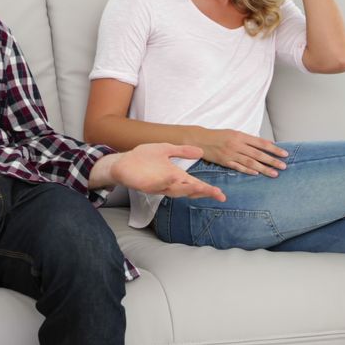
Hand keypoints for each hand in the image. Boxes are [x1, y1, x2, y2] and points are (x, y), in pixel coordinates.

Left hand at [95, 143, 225, 200]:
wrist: (122, 162)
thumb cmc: (143, 158)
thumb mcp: (165, 150)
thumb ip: (182, 151)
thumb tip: (200, 151)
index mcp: (175, 175)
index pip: (195, 184)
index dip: (208, 190)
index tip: (221, 195)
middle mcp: (169, 183)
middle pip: (188, 190)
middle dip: (202, 191)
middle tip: (216, 193)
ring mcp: (158, 185)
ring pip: (176, 190)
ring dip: (188, 189)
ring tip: (200, 187)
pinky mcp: (147, 185)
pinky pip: (158, 185)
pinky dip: (166, 183)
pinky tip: (173, 178)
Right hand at [199, 127, 287, 176]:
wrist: (200, 139)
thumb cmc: (218, 136)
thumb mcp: (233, 133)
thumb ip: (247, 139)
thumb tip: (263, 144)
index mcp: (240, 136)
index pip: (261, 143)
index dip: (274, 149)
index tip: (285, 154)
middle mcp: (237, 145)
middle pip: (258, 154)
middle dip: (272, 160)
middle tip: (284, 166)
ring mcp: (230, 154)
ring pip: (250, 162)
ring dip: (263, 168)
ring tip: (275, 173)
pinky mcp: (224, 161)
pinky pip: (238, 167)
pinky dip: (248, 171)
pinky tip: (257, 174)